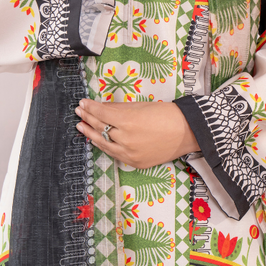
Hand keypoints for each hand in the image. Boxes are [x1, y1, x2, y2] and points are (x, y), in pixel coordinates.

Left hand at [75, 97, 199, 167]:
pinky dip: (104, 145)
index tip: (83, 102)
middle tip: (79, 111)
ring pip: (104, 143)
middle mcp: (126, 139)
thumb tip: (101, 107)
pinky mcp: (134, 162)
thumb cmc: (166, 114)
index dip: (90, 107)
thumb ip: (118, 108)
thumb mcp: (140, 106)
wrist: (187, 132)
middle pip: (100, 128)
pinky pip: (114, 154)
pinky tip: (97, 139)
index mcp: (128, 121)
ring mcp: (129, 154)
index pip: (102, 114)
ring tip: (81, 126)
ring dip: (91, 134)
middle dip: (88, 118)